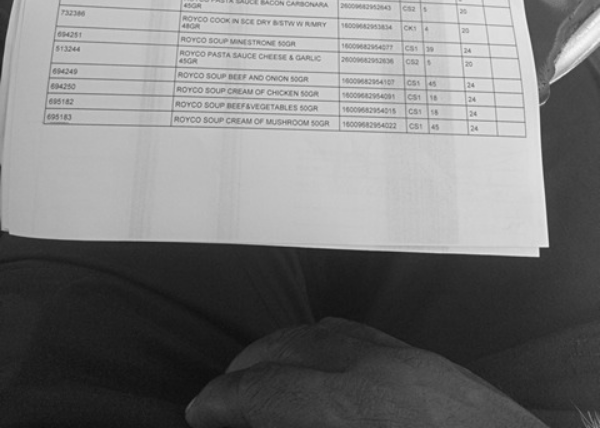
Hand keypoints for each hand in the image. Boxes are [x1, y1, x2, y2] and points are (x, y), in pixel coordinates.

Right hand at [185, 317, 546, 426]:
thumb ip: (302, 423)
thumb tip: (265, 421)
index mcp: (356, 408)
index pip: (269, 390)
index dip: (224, 400)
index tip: (199, 409)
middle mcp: (380, 370)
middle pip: (292, 346)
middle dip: (248, 366)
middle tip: (221, 393)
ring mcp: (409, 359)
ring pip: (326, 331)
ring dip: (285, 348)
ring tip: (262, 373)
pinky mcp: (430, 361)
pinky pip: (362, 334)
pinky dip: (324, 343)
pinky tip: (318, 362)